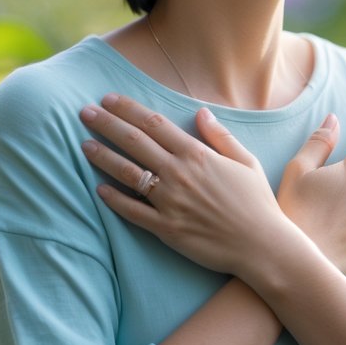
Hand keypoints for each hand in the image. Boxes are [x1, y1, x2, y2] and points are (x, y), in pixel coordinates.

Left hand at [79, 94, 290, 275]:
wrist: (262, 245)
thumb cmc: (256, 202)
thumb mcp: (246, 161)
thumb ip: (220, 136)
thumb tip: (201, 113)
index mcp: (197, 154)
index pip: (154, 123)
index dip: (128, 108)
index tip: (108, 99)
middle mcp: (179, 173)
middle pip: (134, 142)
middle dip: (107, 124)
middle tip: (84, 112)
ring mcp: (169, 201)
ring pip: (127, 173)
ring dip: (102, 156)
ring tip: (83, 145)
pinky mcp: (165, 228)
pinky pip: (132, 211)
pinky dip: (113, 199)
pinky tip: (98, 189)